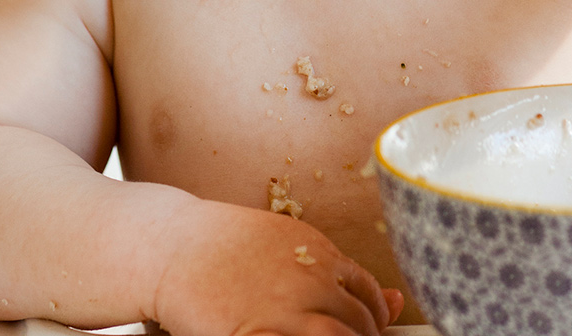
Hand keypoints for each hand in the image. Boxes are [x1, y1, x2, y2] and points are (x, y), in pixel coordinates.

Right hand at [152, 200, 402, 335]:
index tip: (364, 333)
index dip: (371, 321)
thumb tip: (395, 299)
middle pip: (358, 325)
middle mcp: (310, 279)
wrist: (176, 244)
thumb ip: (337, 271)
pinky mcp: (256, 334)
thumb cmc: (230, 244)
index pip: (367, 296)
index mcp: (320, 254)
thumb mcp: (291, 244)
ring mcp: (284, 309)